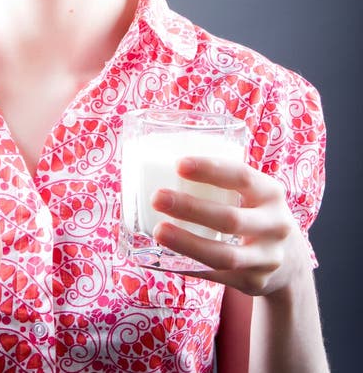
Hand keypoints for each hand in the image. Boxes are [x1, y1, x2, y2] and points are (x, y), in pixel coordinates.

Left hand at [151, 157, 307, 296]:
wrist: (289, 261)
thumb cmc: (256, 213)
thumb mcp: (254, 192)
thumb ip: (224, 180)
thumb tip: (165, 163)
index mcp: (271, 193)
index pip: (242, 176)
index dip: (210, 169)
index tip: (179, 164)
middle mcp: (275, 225)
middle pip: (230, 218)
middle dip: (191, 208)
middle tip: (157, 197)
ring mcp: (267, 258)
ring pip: (224, 255)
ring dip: (187, 243)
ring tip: (158, 231)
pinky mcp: (254, 283)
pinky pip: (217, 277)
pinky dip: (190, 266)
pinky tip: (166, 258)